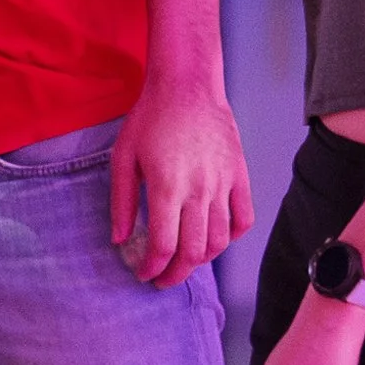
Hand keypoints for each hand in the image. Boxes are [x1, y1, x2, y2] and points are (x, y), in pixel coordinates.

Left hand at [112, 80, 253, 289]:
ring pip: (220, 241)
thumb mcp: (123, 158)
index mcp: (167, 188)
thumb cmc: (151, 118)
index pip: (164, 246)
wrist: (187, 86)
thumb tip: (120, 240)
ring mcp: (223, 184)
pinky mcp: (239, 175)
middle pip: (193, 252)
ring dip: (201, 260)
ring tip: (185, 261)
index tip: (143, 273)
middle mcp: (199, 190)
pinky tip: (215, 238)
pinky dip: (232, 237)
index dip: (152, 268)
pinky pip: (244, 218)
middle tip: (163, 279)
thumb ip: (121, 202)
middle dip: (176, 274)